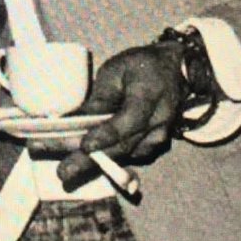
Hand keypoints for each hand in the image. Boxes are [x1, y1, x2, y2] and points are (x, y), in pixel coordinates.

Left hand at [53, 43, 185, 190]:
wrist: (175, 71)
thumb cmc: (141, 67)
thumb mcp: (116, 71)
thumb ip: (101, 97)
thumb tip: (76, 120)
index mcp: (149, 96)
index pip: (129, 121)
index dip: (107, 135)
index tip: (85, 146)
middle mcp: (158, 122)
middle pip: (122, 146)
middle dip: (90, 161)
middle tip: (64, 172)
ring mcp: (158, 137)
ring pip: (122, 155)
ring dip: (92, 163)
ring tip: (65, 169)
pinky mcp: (153, 146)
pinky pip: (127, 156)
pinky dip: (105, 159)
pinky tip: (82, 161)